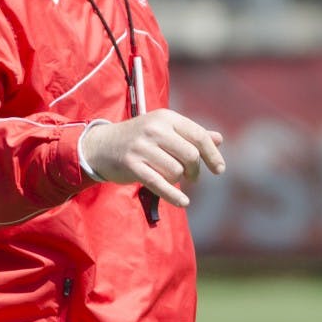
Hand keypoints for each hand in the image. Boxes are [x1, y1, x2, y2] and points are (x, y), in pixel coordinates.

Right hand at [80, 109, 224, 208]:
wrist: (102, 146)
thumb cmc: (140, 138)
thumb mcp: (165, 129)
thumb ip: (191, 134)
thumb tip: (219, 139)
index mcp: (166, 117)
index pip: (198, 135)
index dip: (212, 154)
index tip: (219, 170)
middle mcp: (154, 129)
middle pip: (190, 155)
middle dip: (195, 170)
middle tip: (191, 177)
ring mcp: (142, 147)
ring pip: (176, 171)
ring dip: (178, 180)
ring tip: (171, 178)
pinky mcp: (132, 165)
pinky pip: (160, 184)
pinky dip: (174, 196)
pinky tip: (183, 203)